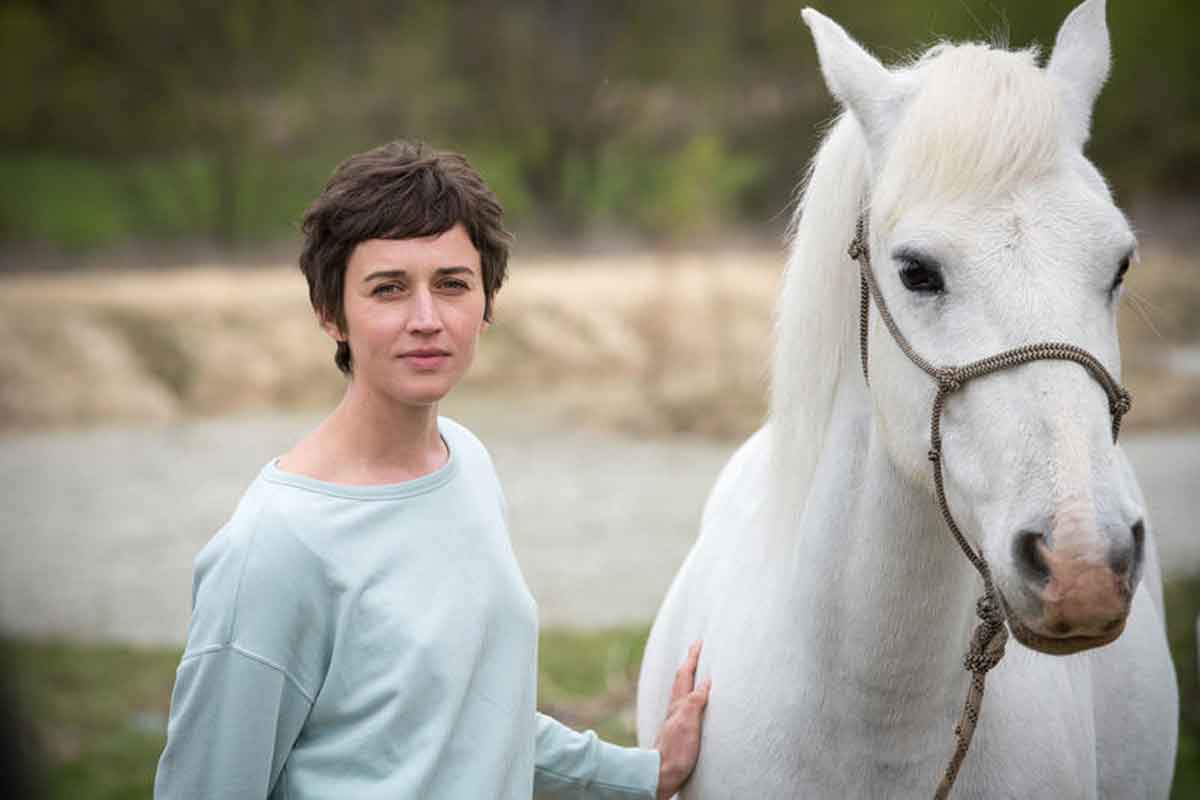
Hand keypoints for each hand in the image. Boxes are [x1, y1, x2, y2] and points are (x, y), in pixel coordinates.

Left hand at [653, 641, 710, 799]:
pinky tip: (692, 703)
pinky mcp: (678, 732)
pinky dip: (690, 696)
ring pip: (682, 692)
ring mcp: (675, 720)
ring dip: (689, 679)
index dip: (692, 658)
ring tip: (695, 671)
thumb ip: (695, 701)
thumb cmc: (676, 750)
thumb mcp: (687, 723)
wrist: (662, 774)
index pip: (685, 675)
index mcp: (678, 704)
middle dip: (689, 664)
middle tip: (696, 650)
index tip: (699, 642)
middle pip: (681, 680)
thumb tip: (706, 681)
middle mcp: (675, 709)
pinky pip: (685, 705)